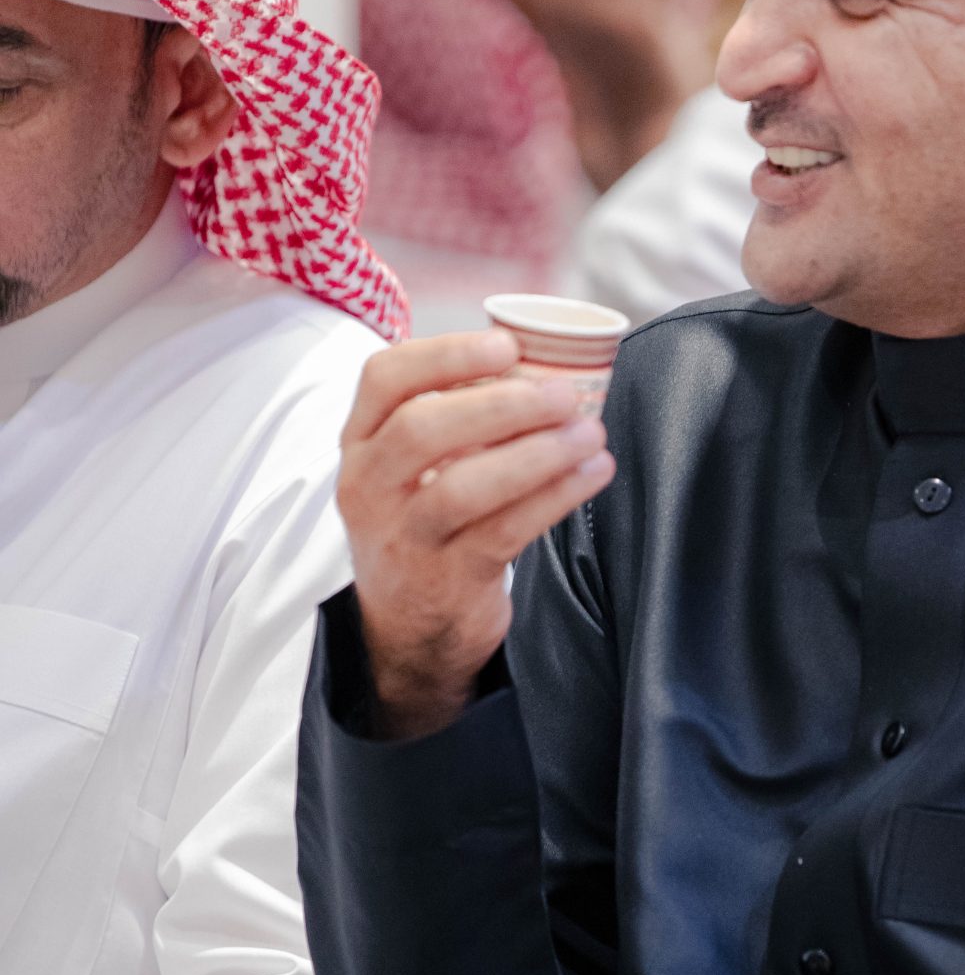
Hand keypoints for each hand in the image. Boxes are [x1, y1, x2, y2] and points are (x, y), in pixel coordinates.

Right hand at [338, 330, 615, 738]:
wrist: (410, 630)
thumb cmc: (427, 526)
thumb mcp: (413, 469)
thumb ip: (456, 418)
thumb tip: (541, 366)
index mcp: (362, 442)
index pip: (383, 378)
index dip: (446, 354)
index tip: (506, 343)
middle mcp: (369, 486)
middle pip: (421, 429)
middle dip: (501, 404)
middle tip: (564, 394)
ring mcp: (403, 537)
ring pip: (463, 487)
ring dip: (536, 454)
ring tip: (589, 434)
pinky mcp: (445, 580)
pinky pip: (503, 532)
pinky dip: (554, 498)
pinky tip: (591, 474)